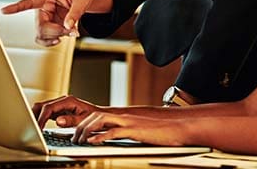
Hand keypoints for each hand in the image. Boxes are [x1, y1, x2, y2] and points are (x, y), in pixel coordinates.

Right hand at [1, 0, 112, 45]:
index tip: (4, 10)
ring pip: (42, 35)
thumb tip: (68, 27)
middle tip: (71, 30)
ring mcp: (47, 18)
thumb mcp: (82, 1)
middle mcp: (44, 8)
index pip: (30, 2)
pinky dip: (54, 41)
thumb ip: (75, 14)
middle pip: (40, 26)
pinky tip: (63, 38)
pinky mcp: (51, 26)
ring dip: (56, 37)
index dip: (17, 7)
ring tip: (71, 31)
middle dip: (55, 32)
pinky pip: (46, 38)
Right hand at [33, 95, 101, 128]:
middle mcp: (62, 101)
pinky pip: (45, 112)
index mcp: (68, 101)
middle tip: (31, 129)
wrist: (97, 116)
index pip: (48, 108)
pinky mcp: (58, 110)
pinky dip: (39, 118)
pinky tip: (37, 127)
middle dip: (34, 116)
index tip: (37, 129)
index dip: (41, 118)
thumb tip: (57, 120)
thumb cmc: (92, 117)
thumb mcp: (82, 120)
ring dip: (35, 117)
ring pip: (41, 108)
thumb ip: (70, 120)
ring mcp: (59, 105)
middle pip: (42, 105)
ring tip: (32, 128)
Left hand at [72, 112, 191, 146]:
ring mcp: (129, 120)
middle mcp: (125, 114)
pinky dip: (101, 137)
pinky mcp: (135, 129)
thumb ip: (132, 129)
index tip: (76, 130)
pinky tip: (94, 142)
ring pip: (100, 120)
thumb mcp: (145, 127)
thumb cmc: (167, 127)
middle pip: (95, 114)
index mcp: (126, 114)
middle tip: (72, 137)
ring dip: (86, 130)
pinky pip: (113, 131)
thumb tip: (122, 136)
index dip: (85, 120)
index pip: (100, 113)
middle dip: (80, 125)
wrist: (183, 123)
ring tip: (79, 141)